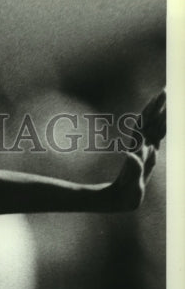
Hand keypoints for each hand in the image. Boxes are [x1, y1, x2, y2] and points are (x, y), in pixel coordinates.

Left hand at [109, 90, 165, 210]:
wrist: (120, 198)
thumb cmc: (126, 191)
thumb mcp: (131, 180)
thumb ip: (133, 166)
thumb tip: (131, 154)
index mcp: (139, 147)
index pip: (147, 124)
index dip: (154, 110)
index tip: (161, 96)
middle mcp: (142, 145)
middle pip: (151, 121)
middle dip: (159, 106)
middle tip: (166, 90)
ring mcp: (144, 148)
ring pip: (154, 126)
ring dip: (160, 113)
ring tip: (167, 99)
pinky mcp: (147, 154)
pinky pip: (155, 136)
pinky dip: (161, 125)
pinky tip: (165, 119)